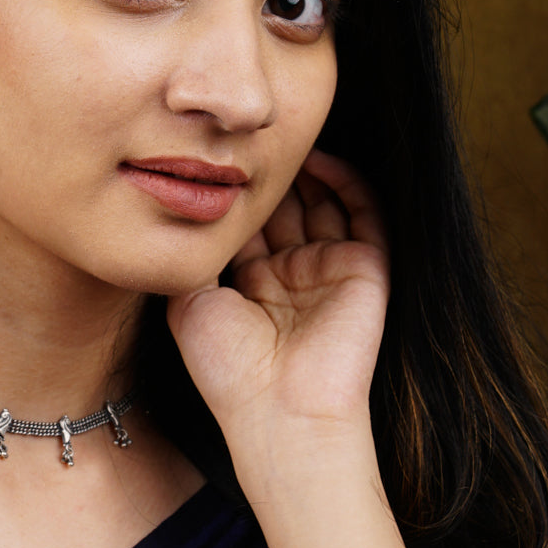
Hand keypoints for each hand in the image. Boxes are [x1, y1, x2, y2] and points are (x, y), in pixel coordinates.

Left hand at [166, 149, 389, 457]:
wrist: (279, 411)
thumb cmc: (227, 370)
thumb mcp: (190, 303)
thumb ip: (195, 254)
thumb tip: (183, 208)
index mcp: (250, 286)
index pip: (248, 224)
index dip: (236, 192)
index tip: (216, 154)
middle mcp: (290, 275)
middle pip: (285, 208)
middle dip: (271, 175)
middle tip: (251, 137)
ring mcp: (328, 271)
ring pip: (321, 204)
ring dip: (306, 171)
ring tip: (283, 137)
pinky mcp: (364, 269)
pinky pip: (362, 213)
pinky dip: (346, 181)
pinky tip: (320, 159)